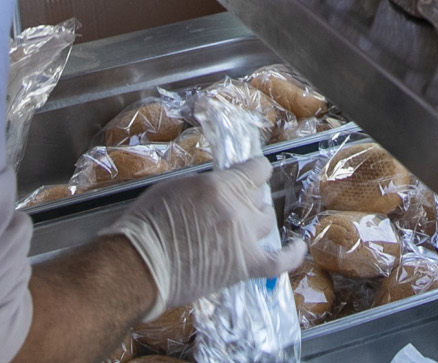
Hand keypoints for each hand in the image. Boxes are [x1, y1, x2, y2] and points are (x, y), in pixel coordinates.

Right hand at [101, 158, 302, 319]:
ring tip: (239, 226)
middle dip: (247, 199)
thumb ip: (206, 186)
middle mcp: (237, 210)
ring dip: (254, 221)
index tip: (249, 174)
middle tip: (228, 207)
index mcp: (220, 185)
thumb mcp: (175, 187)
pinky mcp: (243, 267)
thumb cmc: (147, 224)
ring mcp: (243, 239)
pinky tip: (298, 246)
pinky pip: (278, 262)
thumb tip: (220, 188)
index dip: (253, 171)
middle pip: (258, 198)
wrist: (139, 266)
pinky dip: (292, 254)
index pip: (257, 169)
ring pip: (265, 222)